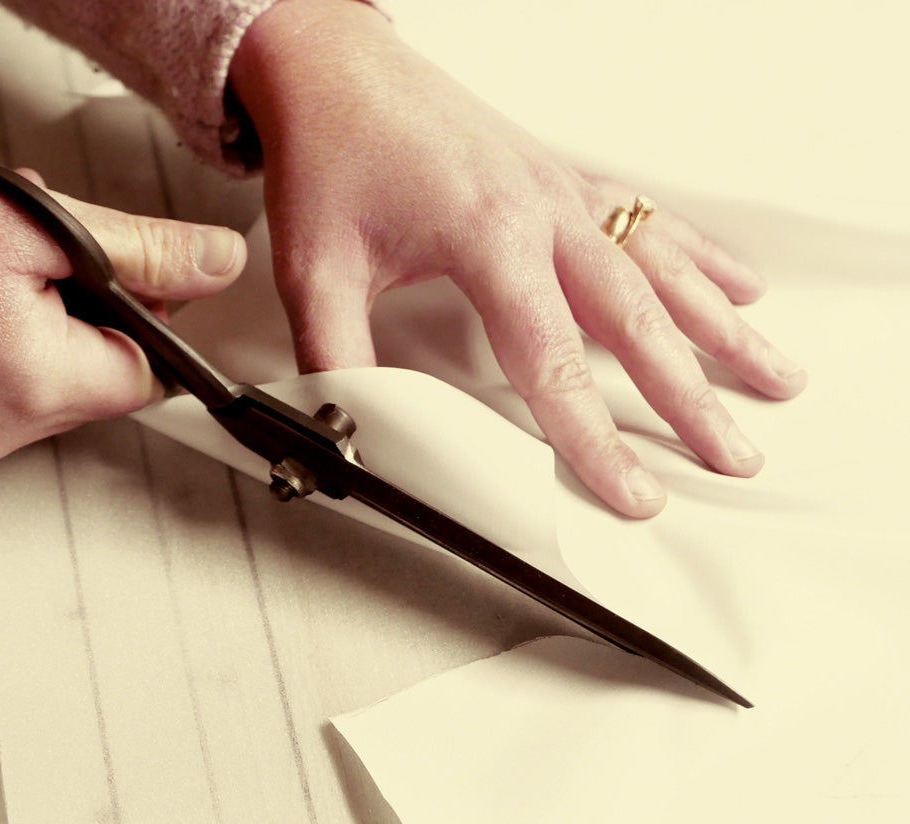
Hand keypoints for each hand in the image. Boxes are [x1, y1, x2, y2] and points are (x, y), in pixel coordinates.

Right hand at [0, 156, 244, 458]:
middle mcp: (2, 427)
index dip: (150, 322)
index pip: (149, 376)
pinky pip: (15, 392)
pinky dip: (16, 346)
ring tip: (7, 277)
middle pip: (106, 382)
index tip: (133, 285)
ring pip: (62, 386)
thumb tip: (218, 264)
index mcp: (34, 384)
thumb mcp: (38, 222)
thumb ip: (145, 251)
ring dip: (56, 329)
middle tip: (55, 264)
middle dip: (98, 318)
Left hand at [230, 0, 806, 516]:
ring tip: (776, 378)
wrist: (337, 66)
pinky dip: (702, 259)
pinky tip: (739, 285)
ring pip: (665, 269)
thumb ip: (335, 357)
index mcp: (488, 236)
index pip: (553, 361)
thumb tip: (353, 427)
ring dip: (725, 329)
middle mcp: (544, 212)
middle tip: (734, 455)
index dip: (594, 438)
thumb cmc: (332, 154)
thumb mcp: (313, 268)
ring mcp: (564, 192)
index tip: (632, 491)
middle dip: (691, 398)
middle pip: (637, 321)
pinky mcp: (565, 179)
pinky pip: (651, 223)